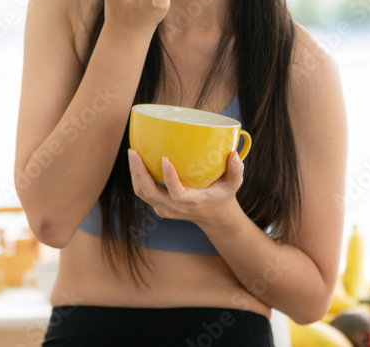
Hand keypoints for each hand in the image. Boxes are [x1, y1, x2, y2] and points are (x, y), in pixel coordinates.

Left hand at [127, 148, 243, 228]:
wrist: (214, 217)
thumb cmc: (223, 195)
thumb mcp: (234, 184)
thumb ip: (236, 170)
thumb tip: (233, 154)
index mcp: (193, 201)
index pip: (177, 194)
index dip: (169, 178)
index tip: (164, 160)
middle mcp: (175, 207)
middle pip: (151, 193)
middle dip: (139, 174)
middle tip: (134, 152)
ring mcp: (165, 208)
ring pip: (143, 194)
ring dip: (135, 175)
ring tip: (132, 153)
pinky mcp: (159, 206)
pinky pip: (143, 193)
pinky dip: (137, 179)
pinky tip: (136, 161)